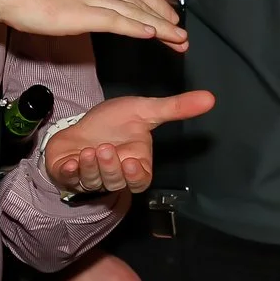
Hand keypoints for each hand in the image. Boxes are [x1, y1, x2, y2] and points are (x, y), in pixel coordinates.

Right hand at [0, 0, 188, 50]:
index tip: (167, 13)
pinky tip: (153, 35)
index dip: (152, 1)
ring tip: (178, 39)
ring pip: (133, 11)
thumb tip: (76, 5)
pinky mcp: (80, 13)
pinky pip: (116, 21)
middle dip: (164, 16)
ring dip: (159, 26)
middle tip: (182, 33)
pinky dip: (137, 27)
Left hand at [44, 90, 217, 196]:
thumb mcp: (144, 110)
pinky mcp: (68, 176)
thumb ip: (175, 108)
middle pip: (116, 182)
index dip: (136, 176)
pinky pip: (69, 180)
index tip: (133, 162)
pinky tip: (70, 163)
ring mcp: (90, 178)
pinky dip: (70, 173)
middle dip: (110, 168)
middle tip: (105, 149)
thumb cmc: (114, 123)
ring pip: (93, 182)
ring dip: (91, 169)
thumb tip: (211, 97)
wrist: (80, 126)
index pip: (139, 180)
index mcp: (134, 164)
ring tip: (88, 151)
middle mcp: (113, 175)